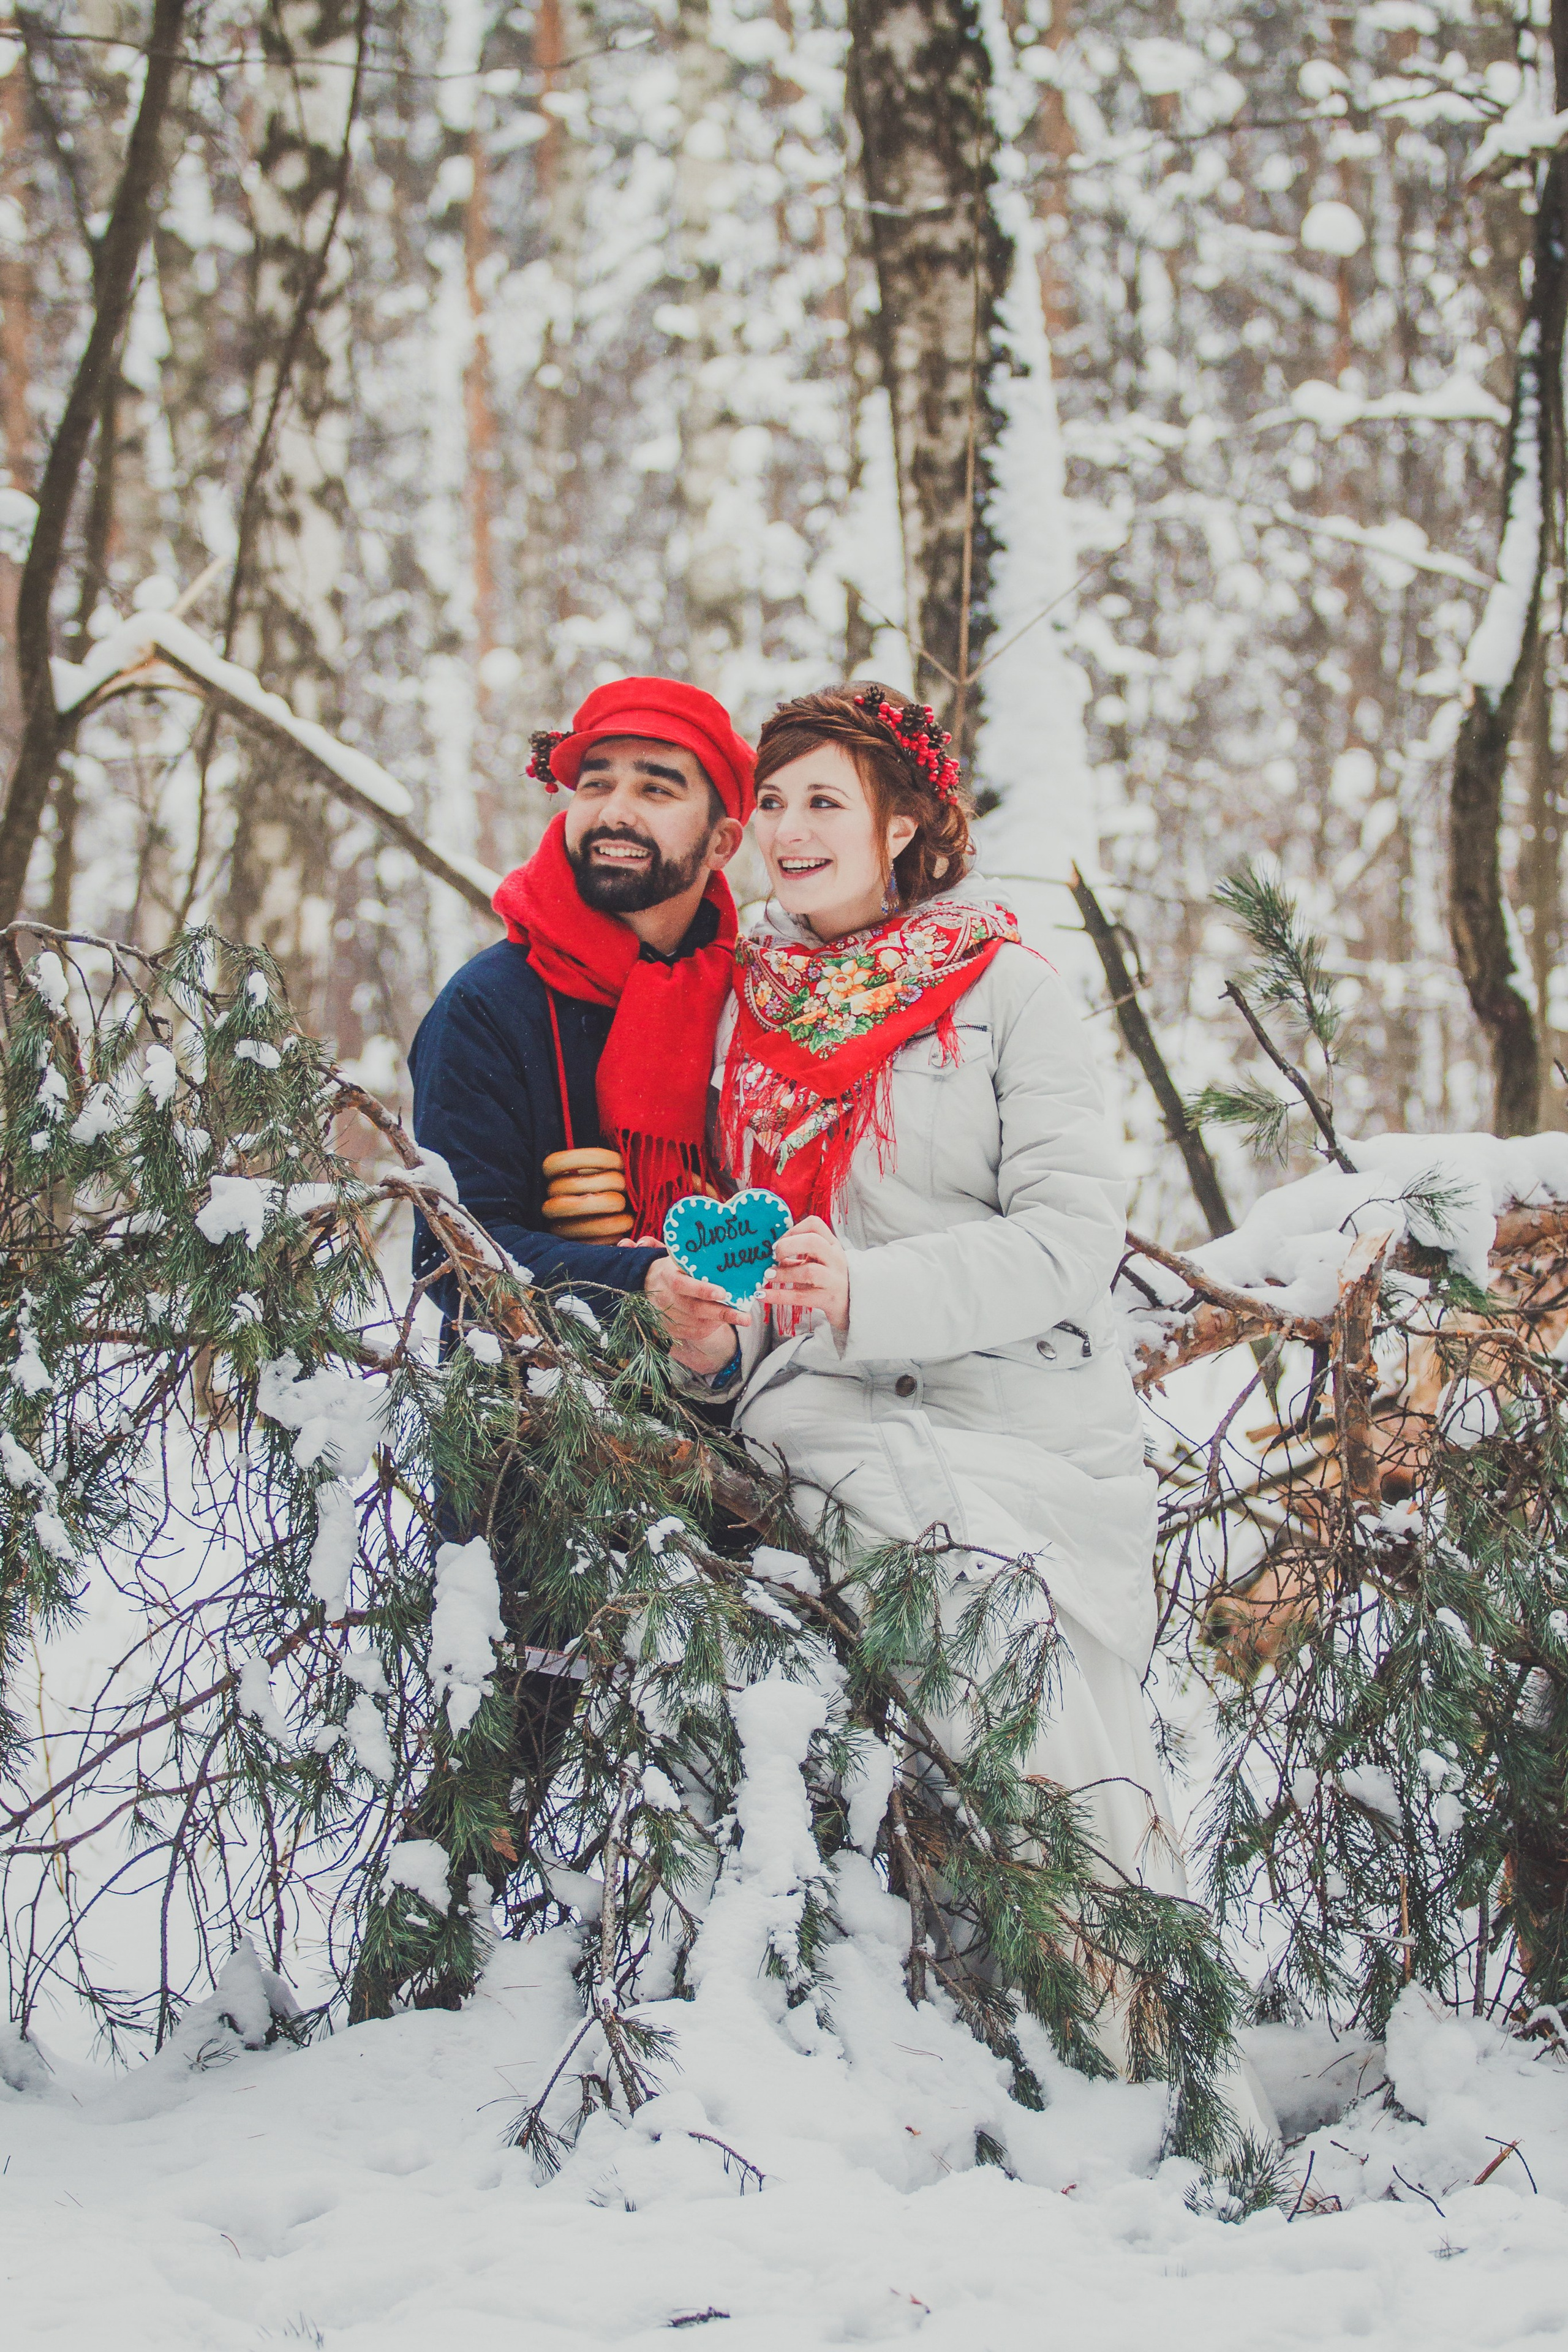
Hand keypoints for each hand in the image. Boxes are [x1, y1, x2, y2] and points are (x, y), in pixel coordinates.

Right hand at [643, 1253, 749, 1368]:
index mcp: (667, 1276)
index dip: (702, 1290)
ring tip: (740, 1317)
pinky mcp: (669, 1329)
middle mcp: (664, 1297)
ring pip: (696, 1323)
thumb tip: (729, 1259)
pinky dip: (711, 1328)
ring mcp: (666, 1315)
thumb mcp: (681, 1260)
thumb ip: (698, 1261)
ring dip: (720, 1321)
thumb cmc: (674, 1269)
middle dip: (722, 1313)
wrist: (648, 1284)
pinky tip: (721, 1321)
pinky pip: (693, 1333)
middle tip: (744, 1317)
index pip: (683, 1284)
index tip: (723, 1293)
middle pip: (694, 1309)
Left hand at [762, 1215, 849, 1336]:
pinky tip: (763, 1295)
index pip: (815, 1224)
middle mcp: (836, 1259)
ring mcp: (834, 1280)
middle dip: (788, 1246)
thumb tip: (770, 1252)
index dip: (793, 1230)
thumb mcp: (819, 1262)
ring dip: (783, 1274)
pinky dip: (778, 1296)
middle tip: (774, 1256)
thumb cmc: (828, 1281)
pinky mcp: (828, 1299)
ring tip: (768, 1276)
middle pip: (813, 1242)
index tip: (779, 1242)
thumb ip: (799, 1254)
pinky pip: (801, 1297)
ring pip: (808, 1271)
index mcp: (832, 1245)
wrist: (851, 1307)